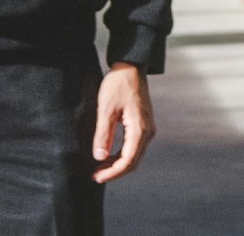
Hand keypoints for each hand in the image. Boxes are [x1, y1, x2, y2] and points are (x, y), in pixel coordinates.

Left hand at [90, 62, 155, 182]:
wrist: (131, 66)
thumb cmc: (118, 83)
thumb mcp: (106, 107)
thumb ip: (103, 133)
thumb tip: (99, 157)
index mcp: (139, 129)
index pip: (127, 161)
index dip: (112, 172)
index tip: (96, 177)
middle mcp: (147, 132)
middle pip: (132, 162)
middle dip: (114, 171)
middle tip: (95, 176)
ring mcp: (147, 128)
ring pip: (134, 155)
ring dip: (118, 164)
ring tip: (100, 168)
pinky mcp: (143, 124)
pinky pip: (134, 146)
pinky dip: (121, 154)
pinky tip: (109, 155)